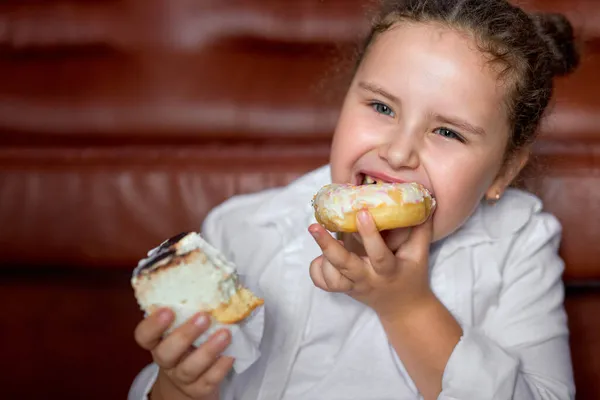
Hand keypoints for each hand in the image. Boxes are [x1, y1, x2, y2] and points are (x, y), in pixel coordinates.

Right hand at [134, 309, 233, 399]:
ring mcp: (182, 377)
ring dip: (208, 350)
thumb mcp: (182, 328)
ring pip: (190, 368)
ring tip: (225, 333)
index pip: (144, 335)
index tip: (168, 310)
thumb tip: (215, 276)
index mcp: (158, 342)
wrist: (189, 382)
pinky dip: (221, 366)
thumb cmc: (187, 344)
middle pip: (166, 353)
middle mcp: (166, 361)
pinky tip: (231, 353)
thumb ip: (190, 309)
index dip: (153, 325)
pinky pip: (210, 379)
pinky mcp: (200, 388)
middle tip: (203, 317)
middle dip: (184, 335)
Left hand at [308, 209, 434, 318]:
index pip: (379, 254)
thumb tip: (424, 199)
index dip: (370, 234)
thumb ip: (421, 228)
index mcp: (388, 270)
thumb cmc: (412, 275)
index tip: (362, 212)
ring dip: (323, 257)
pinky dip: (317, 270)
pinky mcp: (343, 290)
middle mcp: (368, 279)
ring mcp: (353, 286)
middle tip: (314, 226)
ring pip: (331, 278)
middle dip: (328, 246)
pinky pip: (323, 284)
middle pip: (345, 265)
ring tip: (321, 235)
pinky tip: (321, 256)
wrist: (404, 309)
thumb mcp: (419, 254)